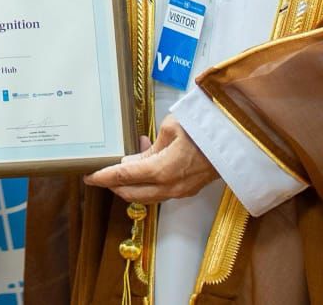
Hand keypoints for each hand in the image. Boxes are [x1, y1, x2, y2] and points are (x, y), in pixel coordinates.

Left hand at [83, 118, 217, 203]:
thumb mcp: (170, 129)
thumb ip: (148, 148)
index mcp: (162, 170)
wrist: (234, 139)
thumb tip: (133, 158)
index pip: (124, 177)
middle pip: (132, 194)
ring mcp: (180, 191)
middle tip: (100, 174)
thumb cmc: (202, 127)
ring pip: (146, 196)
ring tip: (122, 165)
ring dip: (130, 185)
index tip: (88, 176)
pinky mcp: (187, 189)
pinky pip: (160, 191)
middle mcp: (170, 186)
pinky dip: (147, 181)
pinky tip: (145, 161)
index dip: (103, 177)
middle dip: (113, 186)